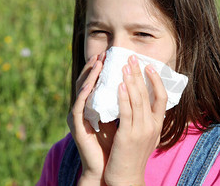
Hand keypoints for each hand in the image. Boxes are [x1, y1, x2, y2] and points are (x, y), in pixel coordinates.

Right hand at [67, 52, 115, 184]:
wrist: (108, 167)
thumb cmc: (117, 142)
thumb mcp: (124, 117)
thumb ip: (127, 102)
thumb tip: (142, 85)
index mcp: (96, 105)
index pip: (98, 81)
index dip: (104, 67)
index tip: (112, 54)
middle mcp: (86, 108)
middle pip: (88, 82)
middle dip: (96, 66)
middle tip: (104, 53)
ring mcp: (80, 117)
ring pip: (82, 91)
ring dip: (89, 76)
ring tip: (97, 63)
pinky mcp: (77, 127)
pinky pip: (79, 108)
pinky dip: (84, 95)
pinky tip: (89, 86)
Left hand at [104, 55, 167, 185]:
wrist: (126, 179)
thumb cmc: (132, 157)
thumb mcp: (144, 136)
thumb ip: (143, 119)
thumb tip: (138, 100)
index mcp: (157, 125)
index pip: (163, 97)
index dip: (157, 80)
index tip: (149, 66)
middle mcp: (152, 126)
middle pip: (148, 94)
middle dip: (140, 74)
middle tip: (133, 57)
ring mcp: (141, 131)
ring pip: (138, 100)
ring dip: (131, 80)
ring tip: (124, 65)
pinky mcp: (128, 136)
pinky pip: (127, 112)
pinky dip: (124, 97)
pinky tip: (120, 85)